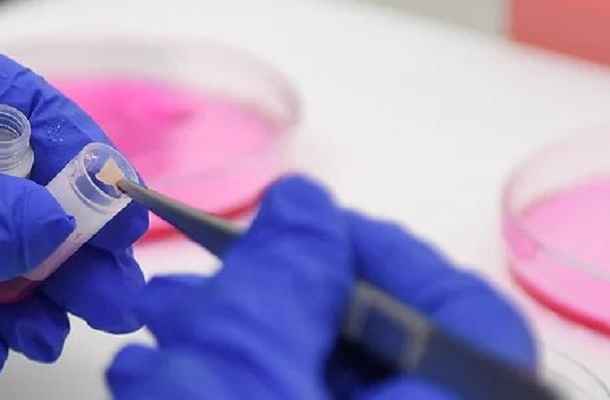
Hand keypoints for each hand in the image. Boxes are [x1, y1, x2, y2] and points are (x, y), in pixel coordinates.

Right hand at [104, 176, 534, 398]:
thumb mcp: (251, 379)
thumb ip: (282, 285)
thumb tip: (302, 212)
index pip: (451, 306)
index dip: (359, 250)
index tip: (286, 225)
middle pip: (383, 353)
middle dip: (273, 303)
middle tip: (199, 283)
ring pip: (328, 392)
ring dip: (239, 351)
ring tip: (158, 333)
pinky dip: (242, 395)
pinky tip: (168, 385)